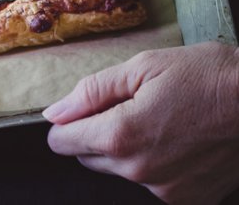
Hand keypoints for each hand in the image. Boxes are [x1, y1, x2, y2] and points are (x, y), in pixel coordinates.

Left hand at [42, 42, 238, 203]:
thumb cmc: (205, 77)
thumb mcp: (141, 68)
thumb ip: (91, 92)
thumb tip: (56, 111)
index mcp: (121, 135)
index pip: (63, 141)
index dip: (66, 122)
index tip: (78, 110)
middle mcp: (139, 171)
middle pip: (88, 156)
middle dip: (94, 131)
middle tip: (125, 104)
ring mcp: (165, 190)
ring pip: (118, 169)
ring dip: (124, 147)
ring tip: (155, 117)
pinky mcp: (187, 198)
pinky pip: (150, 181)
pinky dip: (151, 161)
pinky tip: (173, 137)